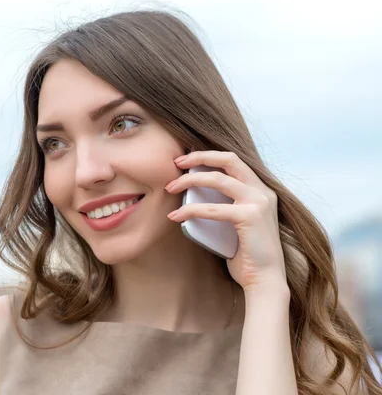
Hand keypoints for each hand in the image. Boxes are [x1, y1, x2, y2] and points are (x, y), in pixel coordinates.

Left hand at [165, 151, 287, 293]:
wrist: (265, 280)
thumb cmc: (247, 254)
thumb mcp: (238, 222)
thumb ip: (226, 205)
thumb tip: (196, 195)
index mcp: (261, 189)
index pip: (233, 160)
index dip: (208, 155)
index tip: (185, 160)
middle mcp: (263, 191)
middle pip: (228, 159)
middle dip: (199, 156)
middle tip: (176, 163)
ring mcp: (258, 202)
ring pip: (217, 179)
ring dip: (189, 181)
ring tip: (170, 188)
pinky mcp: (249, 217)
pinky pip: (212, 209)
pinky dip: (190, 210)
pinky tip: (176, 216)